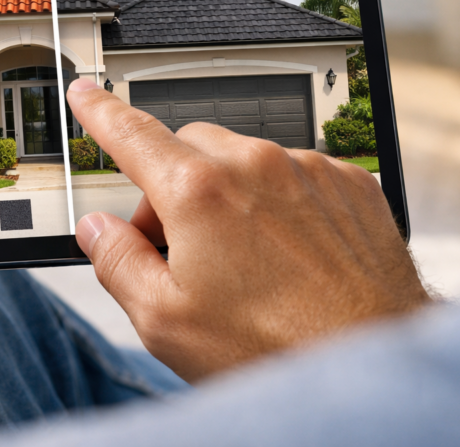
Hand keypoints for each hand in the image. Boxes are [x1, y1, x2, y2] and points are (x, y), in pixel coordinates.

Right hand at [67, 79, 428, 382]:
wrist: (372, 365)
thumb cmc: (276, 350)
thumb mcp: (166, 321)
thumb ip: (118, 262)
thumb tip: (99, 229)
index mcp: (200, 193)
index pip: (133, 135)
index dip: (101, 113)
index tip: (86, 93)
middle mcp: (256, 166)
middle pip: (190, 149)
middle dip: (174, 186)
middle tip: (178, 247)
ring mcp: (309, 170)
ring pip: (246, 160)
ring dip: (230, 194)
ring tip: (246, 265)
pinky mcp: (351, 184)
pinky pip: (298, 173)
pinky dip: (281, 202)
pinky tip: (290, 257)